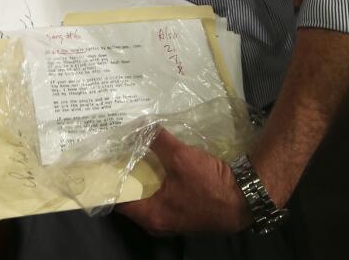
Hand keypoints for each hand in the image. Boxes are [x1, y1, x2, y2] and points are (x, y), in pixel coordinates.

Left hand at [116, 130, 251, 234]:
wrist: (246, 198)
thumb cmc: (209, 184)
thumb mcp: (180, 157)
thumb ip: (157, 140)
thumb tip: (140, 125)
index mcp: (151, 216)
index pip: (118, 200)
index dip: (109, 180)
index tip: (103, 161)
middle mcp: (158, 223)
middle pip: (132, 198)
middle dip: (126, 175)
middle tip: (117, 153)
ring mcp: (172, 220)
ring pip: (149, 197)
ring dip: (143, 178)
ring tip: (134, 154)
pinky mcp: (184, 213)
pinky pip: (162, 197)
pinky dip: (157, 182)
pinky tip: (158, 163)